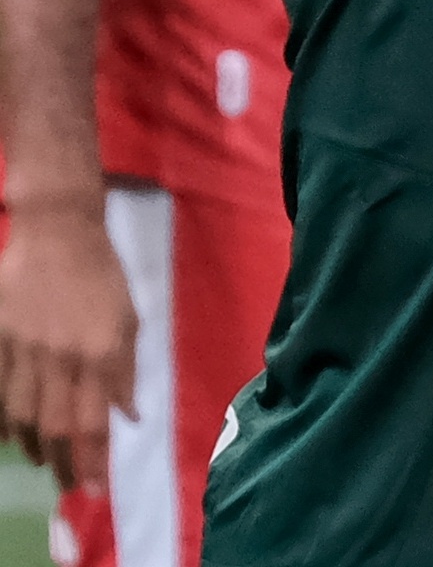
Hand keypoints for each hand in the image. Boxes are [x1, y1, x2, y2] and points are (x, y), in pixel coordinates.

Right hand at [0, 205, 136, 493]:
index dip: (94, 459)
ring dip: (35, 449)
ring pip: (23, 417)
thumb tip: (127, 416)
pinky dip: (6, 423)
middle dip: (64, 464)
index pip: (94, 420)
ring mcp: (25, 350)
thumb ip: (126, 369)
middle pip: (56, 427)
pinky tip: (13, 438)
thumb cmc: (102, 273)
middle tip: (71, 486)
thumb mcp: (129, 316)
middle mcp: (62, 356)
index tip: (97, 490)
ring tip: (47, 463)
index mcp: (101, 349)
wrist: (58, 232)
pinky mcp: (0, 340)